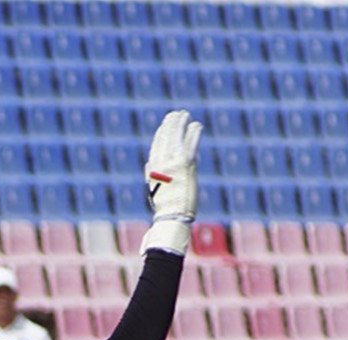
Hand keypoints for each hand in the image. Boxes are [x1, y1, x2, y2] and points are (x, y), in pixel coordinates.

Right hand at [139, 110, 202, 255]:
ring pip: (176, 136)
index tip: (166, 123)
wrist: (172, 216)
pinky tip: (197, 126)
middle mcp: (160, 162)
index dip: (162, 132)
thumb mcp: (154, 189)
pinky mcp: (186, 164)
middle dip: (171, 123)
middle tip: (178, 114)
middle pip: (165, 136)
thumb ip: (153, 174)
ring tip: (186, 115)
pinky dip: (194, 133)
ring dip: (181, 123)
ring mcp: (173, 162)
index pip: (156, 144)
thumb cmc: (165, 207)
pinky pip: (190, 143)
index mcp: (152, 168)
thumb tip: (149, 165)